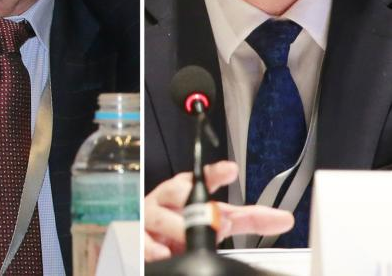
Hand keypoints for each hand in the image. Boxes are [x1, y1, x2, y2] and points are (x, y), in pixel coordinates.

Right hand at [143, 160, 294, 260]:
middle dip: (196, 203)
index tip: (230, 171)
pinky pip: (144, 242)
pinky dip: (154, 248)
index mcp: (184, 192)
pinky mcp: (140, 241)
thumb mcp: (218, 222)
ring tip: (193, 237)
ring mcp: (150, 221)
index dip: (214, 174)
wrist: (153, 247)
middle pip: (175, 191)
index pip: (199, 177)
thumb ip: (248, 220)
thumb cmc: (183, 227)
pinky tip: (165, 252)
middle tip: (220, 219)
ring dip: (178, 228)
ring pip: (160, 218)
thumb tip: (283, 219)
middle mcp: (165, 202)